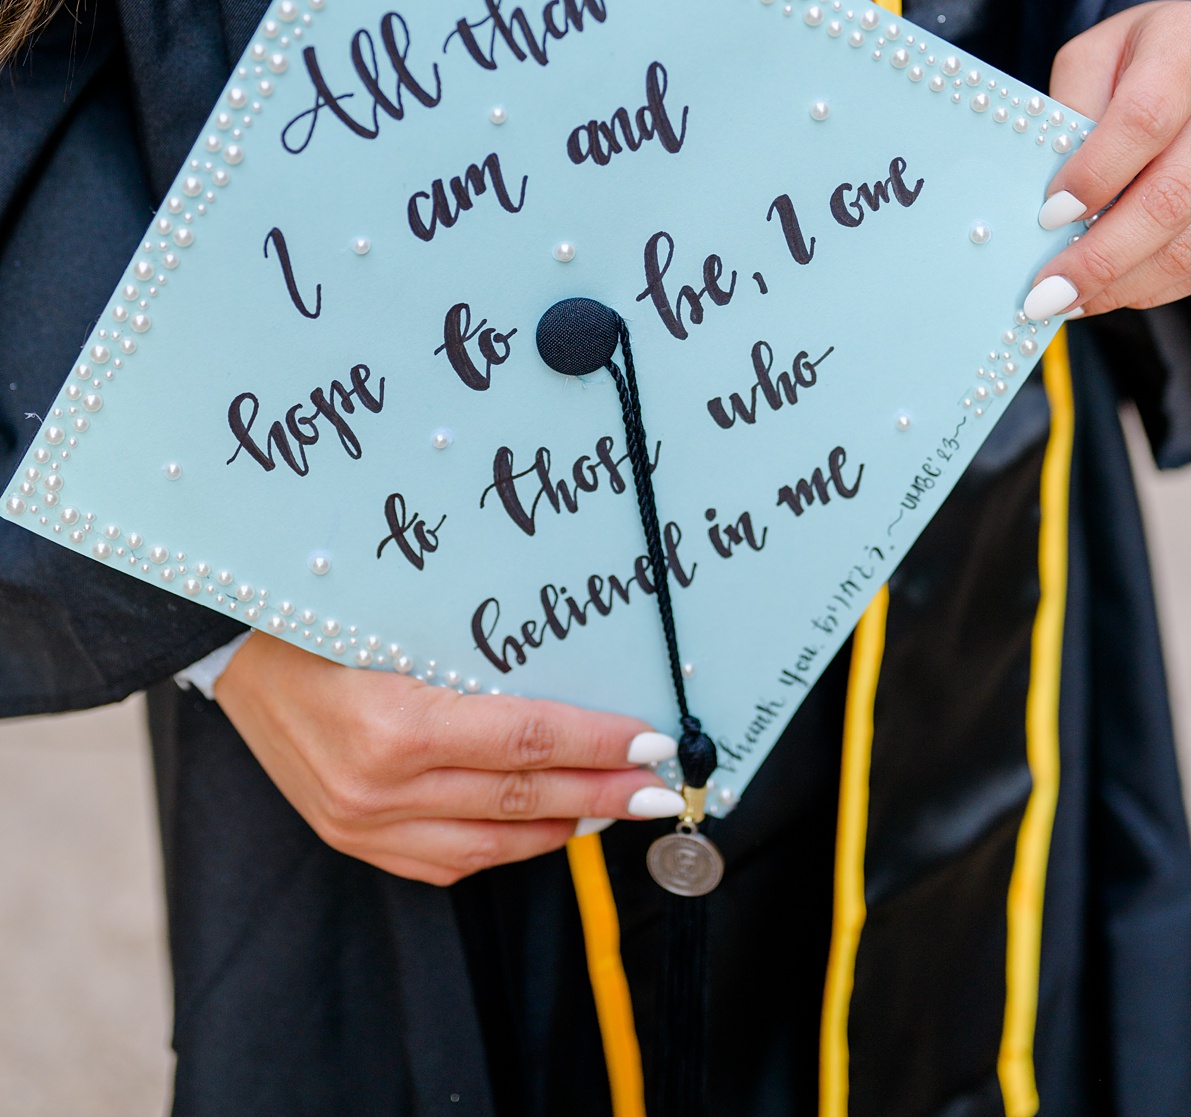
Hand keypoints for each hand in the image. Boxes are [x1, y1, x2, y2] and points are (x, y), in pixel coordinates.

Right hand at [215, 633, 680, 885]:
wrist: (237, 653)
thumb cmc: (330, 621)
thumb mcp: (410, 625)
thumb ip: (488, 664)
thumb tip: (581, 686)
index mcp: (396, 725)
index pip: (528, 741)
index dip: (600, 744)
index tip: (655, 743)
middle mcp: (378, 786)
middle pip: (521, 795)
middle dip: (604, 792)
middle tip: (660, 788)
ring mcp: (361, 822)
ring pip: (492, 840)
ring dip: (565, 825)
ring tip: (615, 806)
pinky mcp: (351, 840)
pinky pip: (447, 862)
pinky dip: (507, 847)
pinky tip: (546, 826)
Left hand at [1025, 0, 1190, 316]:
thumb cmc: (1142, 57)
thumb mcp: (1095, 56)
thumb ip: (1071, 109)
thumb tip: (1049, 191)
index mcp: (1184, 56)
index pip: (1143, 121)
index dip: (1096, 174)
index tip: (1050, 214)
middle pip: (1172, 199)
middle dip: (1103, 255)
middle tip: (1048, 291)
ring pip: (1189, 245)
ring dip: (1122, 284)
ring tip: (1066, 301)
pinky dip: (1147, 289)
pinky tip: (1103, 293)